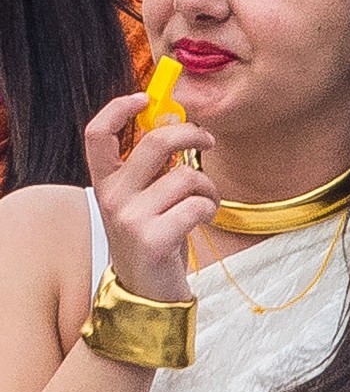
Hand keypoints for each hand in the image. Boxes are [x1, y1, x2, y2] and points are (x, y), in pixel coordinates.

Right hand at [86, 94, 217, 311]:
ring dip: (208, 188)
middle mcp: (112, 196)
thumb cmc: (153, 240)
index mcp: (105, 183)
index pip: (97, 134)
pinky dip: (211, 210)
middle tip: (208, 140)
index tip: (145, 97)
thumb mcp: (143, 201)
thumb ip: (151, 168)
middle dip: (190, 134)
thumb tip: (173, 120)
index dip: (118, 109)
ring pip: (186, 178)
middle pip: (153, 143)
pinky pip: (198, 206)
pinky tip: (204, 221)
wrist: (147, 293)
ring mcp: (130, 217)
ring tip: (206, 203)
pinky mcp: (154, 238)